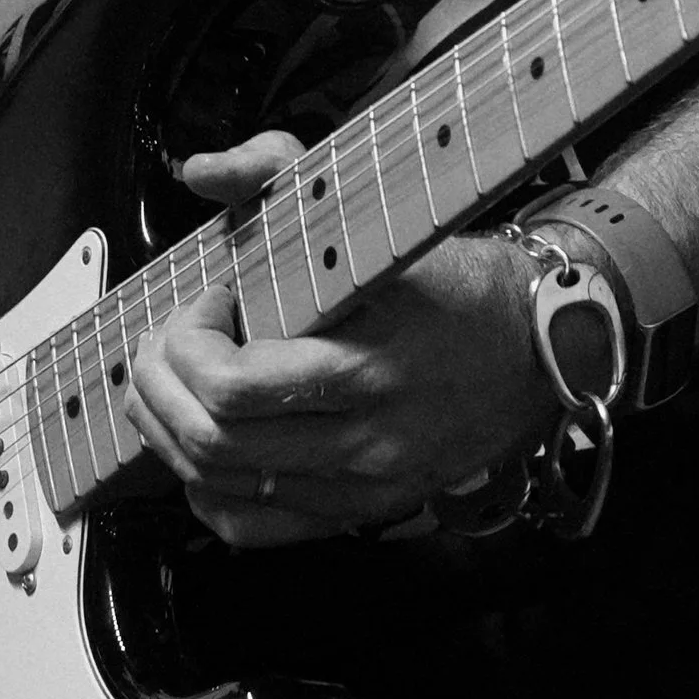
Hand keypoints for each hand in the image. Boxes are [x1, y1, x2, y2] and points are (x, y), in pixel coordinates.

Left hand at [123, 130, 560, 548]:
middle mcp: (362, 440)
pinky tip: (201, 447)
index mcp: (367, 365)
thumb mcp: (377, 212)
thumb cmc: (456, 283)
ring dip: (168, 433)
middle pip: (214, 443)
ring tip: (172, 381)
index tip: (206, 299)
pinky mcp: (359, 512)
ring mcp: (360, 486)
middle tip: (167, 341)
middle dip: (159, 387)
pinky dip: (205, 491)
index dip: (190, 343)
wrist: (538, 352)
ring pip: (222, 489)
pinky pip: (254, 529)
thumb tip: (203, 169)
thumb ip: (280, 171)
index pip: (234, 388)